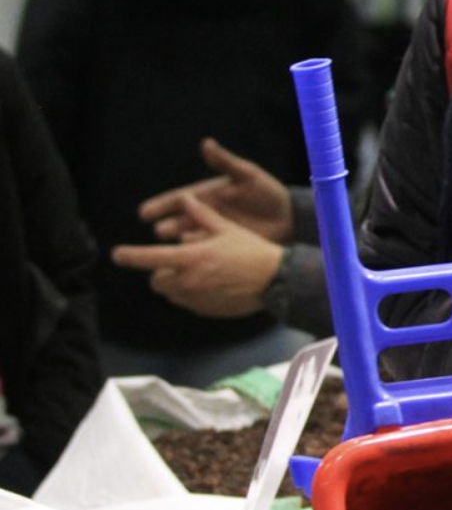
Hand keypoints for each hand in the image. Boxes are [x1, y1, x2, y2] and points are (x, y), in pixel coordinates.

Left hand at [112, 193, 283, 317]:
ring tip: (197, 275)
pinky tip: (212, 286)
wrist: (276, 280)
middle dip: (161, 273)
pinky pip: (189, 304)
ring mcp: (196, 299)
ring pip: (171, 294)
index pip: (149, 258)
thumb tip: (186, 199)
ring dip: (176, 285)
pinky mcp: (206, 311)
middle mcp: (188, 281)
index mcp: (190, 258)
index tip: (117, 255)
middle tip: (177, 264)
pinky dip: (192, 295)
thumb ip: (202, 215)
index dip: (130, 256)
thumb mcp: (227, 228)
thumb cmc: (251, 250)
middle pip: (156, 281)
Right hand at [139, 138, 294, 243]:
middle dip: (169, 226)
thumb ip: (225, 162)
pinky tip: (191, 261)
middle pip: (180, 221)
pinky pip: (206, 252)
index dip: (160, 205)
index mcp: (206, 196)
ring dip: (181, 243)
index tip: (143, 212)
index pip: (178, 200)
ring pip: (191, 238)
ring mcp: (213, 232)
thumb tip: (206, 143)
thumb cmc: (267, 193)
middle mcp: (205, 215)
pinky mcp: (224, 247)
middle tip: (160, 231)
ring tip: (174, 247)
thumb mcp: (247, 176)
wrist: (288, 217)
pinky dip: (197, 256)